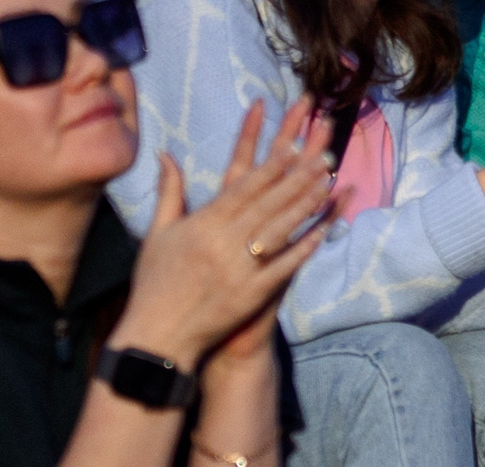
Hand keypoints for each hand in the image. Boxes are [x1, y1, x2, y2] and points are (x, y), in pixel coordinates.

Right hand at [121, 100, 331, 365]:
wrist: (158, 337)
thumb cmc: (154, 283)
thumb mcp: (157, 233)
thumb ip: (169, 191)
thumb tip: (166, 153)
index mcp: (203, 225)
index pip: (244, 188)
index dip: (272, 167)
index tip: (295, 146)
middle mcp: (225, 242)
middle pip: (270, 203)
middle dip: (300, 177)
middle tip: (325, 155)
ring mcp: (241, 269)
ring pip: (281, 229)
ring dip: (308, 204)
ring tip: (330, 182)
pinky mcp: (252, 295)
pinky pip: (284, 266)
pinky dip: (305, 246)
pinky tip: (324, 229)